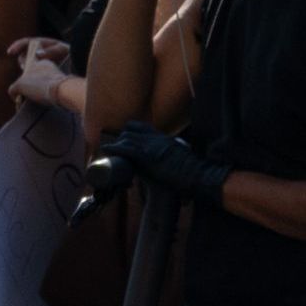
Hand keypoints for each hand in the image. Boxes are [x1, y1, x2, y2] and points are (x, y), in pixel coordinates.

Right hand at [10, 35, 74, 82]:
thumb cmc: (73, 55)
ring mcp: (42, 63)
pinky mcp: (43, 73)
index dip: (17, 46)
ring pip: (29, 66)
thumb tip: (37, 55)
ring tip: (30, 75)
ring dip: (27, 70)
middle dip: (23, 61)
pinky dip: (32, 77)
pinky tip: (34, 83)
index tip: (10, 53)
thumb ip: (51, 51)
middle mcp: (41, 53)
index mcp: (44, 45)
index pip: (27, 43)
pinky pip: (34, 74)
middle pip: (25, 55)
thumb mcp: (63, 50)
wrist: (80, 65)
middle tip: (25, 68)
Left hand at [104, 122, 226, 202]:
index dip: (131, 132)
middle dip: (121, 138)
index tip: (125, 141)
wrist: (199, 178)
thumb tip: (174, 156)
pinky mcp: (147, 156)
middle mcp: (157, 138)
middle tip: (116, 150)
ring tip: (109, 153)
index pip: (142, 127)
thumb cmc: (194, 174)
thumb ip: (176, 154)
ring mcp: (152, 146)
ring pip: (126, 138)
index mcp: (165, 139)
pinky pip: (125, 148)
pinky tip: (106, 150)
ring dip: (116, 145)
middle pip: (131, 130)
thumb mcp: (183, 158)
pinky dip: (113, 148)